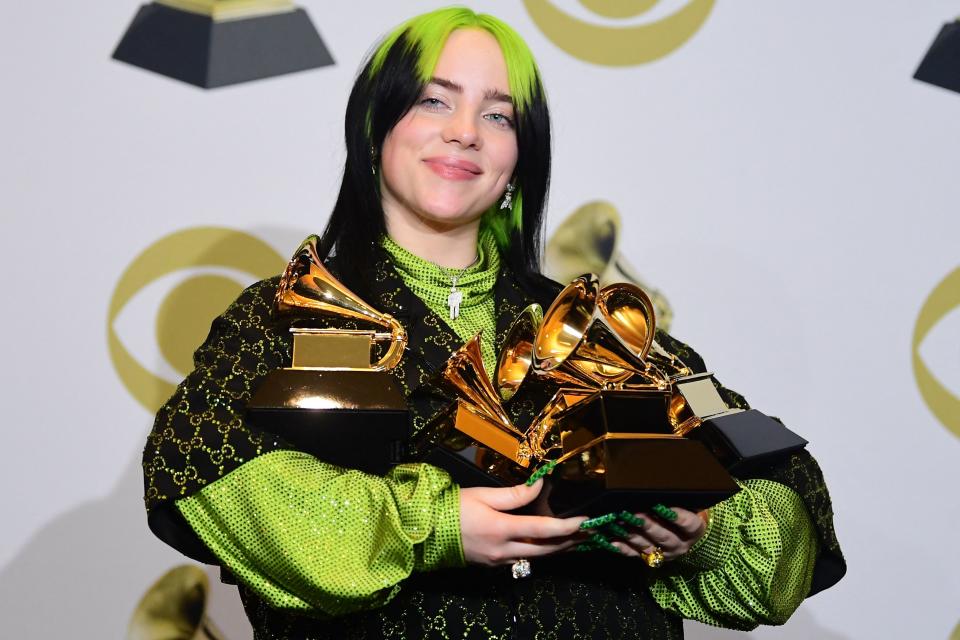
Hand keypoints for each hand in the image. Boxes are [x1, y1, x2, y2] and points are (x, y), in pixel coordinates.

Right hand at [459, 479, 586, 565]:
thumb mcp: (483, 495)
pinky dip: (539, 552)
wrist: (423, 533)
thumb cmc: (452, 508)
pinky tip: (547, 544)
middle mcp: (503, 550)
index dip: (567, 526)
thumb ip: (515, 493)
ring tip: (576, 539)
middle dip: (570, 541)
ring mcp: (498, 561)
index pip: (543, 530)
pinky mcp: (492, 564)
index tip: (586, 520)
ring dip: (557, 548)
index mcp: (501, 530)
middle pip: (545, 549)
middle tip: (590, 533)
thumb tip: (541, 486)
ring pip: (536, 557)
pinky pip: (523, 559)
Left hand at [613, 507, 706, 560]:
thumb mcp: (690, 506)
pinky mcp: (649, 559)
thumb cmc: (686, 512)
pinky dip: (622, 548)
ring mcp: (664, 554)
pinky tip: (611, 541)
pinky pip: (635, 554)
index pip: (688, 524)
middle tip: (633, 513)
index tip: (661, 504)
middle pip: (664, 536)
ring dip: (631, 534)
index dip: (677, 515)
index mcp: (694, 532)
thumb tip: (665, 486)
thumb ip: (680, 500)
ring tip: (617, 522)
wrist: (686, 535)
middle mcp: (680, 545)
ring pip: (647, 545)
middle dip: (647, 524)